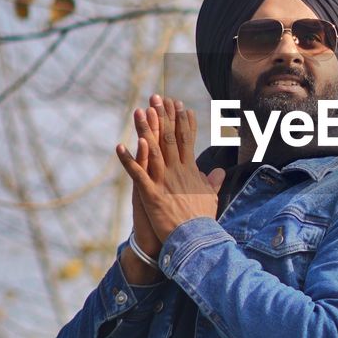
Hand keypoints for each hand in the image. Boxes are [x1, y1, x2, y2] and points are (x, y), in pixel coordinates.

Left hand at [116, 95, 225, 246]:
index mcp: (191, 171)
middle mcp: (177, 172)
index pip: (187, 140)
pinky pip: (137, 174)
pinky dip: (127, 160)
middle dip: (163, 116)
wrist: (195, 240)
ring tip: (138, 112)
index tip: (179, 105)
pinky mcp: (151, 194)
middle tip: (157, 97)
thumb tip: (218, 171)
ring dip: (144, 130)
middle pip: (169, 139)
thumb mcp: (211, 197)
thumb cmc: (203, 220)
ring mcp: (164, 182)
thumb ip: (212, 181)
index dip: (182, 121)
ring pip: (152, 151)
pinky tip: (119, 146)